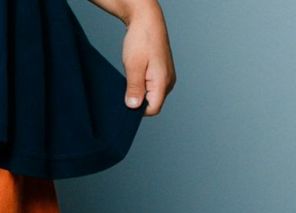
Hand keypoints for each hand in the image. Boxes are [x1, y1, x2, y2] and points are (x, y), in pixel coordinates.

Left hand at [89, 0, 176, 115]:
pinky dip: (141, 85)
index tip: (126, 100)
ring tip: (132, 75)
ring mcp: (166, 78)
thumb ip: (134, 88)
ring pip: (151, 96)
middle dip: (138, 100)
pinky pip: (151, 87)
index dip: (138, 110)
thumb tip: (133, 107)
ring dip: (139, 91)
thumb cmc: (141, 39)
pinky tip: (135, 74)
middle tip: (127, 85)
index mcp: (163, 82)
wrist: (147, 20)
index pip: (152, 110)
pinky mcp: (162, 73)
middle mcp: (168, 82)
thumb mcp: (133, 66)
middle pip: (152, 104)